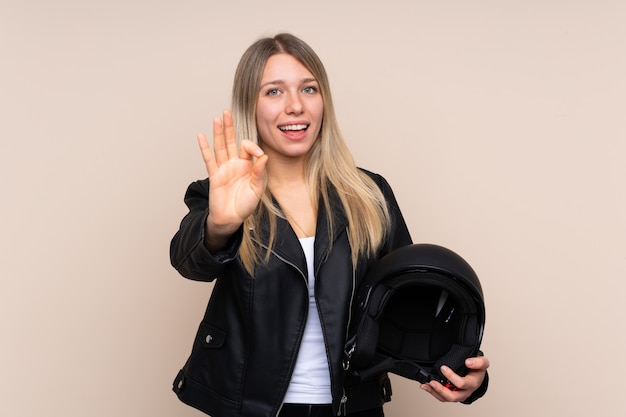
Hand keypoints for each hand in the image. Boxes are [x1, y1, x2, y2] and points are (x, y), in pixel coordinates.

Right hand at [198, 109, 267, 249]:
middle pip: (231, 141)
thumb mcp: (257, 189)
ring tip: (217, 118)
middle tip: (227, 111)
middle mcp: (235, 164)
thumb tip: (264, 156)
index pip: (248, 148)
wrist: (231, 218)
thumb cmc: (245, 205)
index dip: (253, 148)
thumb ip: (259, 172)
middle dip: (230, 127)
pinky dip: (205, 148)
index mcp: (248, 166)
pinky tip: (201, 136)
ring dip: (219, 132)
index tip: (258, 155)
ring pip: (220, 146)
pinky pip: (209, 159)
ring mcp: (224, 168)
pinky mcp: (214, 175)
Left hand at [420, 356, 489, 402]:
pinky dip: (433, 392)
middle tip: (432, 382)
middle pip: (453, 396)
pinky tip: (426, 386)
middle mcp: (465, 392)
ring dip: (435, 392)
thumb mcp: (483, 363)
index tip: (443, 368)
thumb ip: (478, 362)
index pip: (462, 383)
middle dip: (441, 390)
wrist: (478, 374)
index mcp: (472, 384)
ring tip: (425, 385)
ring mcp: (458, 394)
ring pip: (446, 398)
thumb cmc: (478, 369)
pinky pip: (442, 396)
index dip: (451, 376)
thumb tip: (468, 362)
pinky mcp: (452, 394)